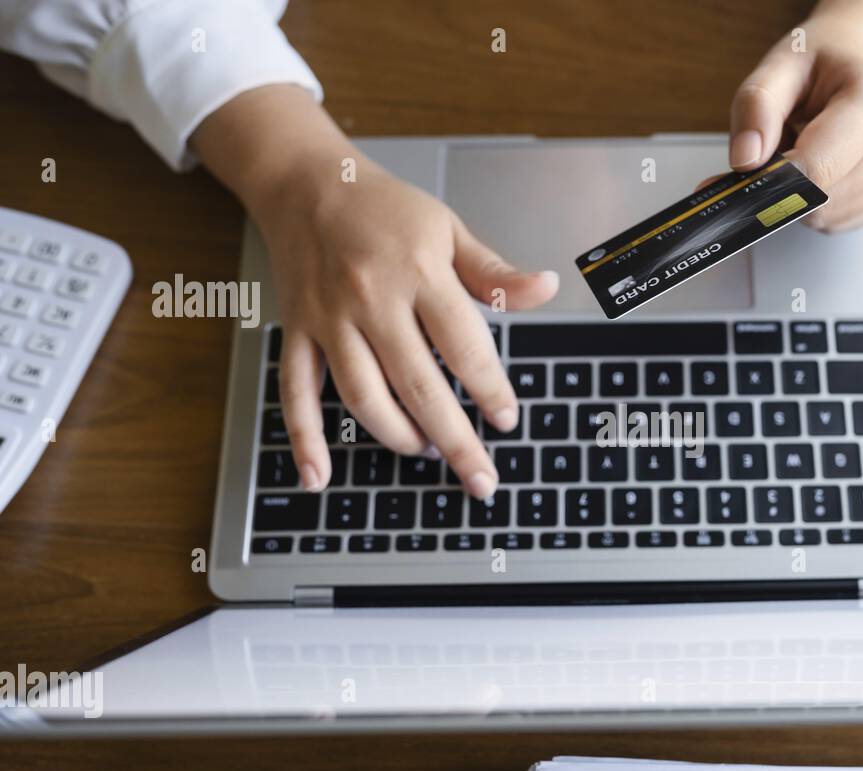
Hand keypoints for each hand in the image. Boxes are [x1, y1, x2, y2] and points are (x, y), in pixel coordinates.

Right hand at [259, 160, 555, 497]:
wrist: (307, 182)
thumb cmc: (385, 209)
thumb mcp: (449, 229)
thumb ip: (495, 273)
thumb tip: (547, 288)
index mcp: (418, 272)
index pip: (463, 345)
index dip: (489, 389)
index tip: (507, 418)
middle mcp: (371, 299)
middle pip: (418, 384)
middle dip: (454, 439)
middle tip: (480, 476)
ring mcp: (330, 319)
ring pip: (363, 396)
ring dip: (398, 437)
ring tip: (428, 452)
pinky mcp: (298, 331)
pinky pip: (297, 391)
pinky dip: (305, 438)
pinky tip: (319, 475)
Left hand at [728, 1, 862, 231]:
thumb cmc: (829, 56)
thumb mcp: (782, 63)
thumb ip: (756, 107)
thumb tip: (744, 160)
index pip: (819, 170)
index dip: (776, 181)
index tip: (751, 174)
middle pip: (824, 201)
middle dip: (788, 188)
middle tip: (780, 150)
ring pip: (831, 218)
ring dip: (804, 197)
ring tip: (808, 151)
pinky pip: (843, 220)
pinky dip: (822, 204)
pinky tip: (826, 167)